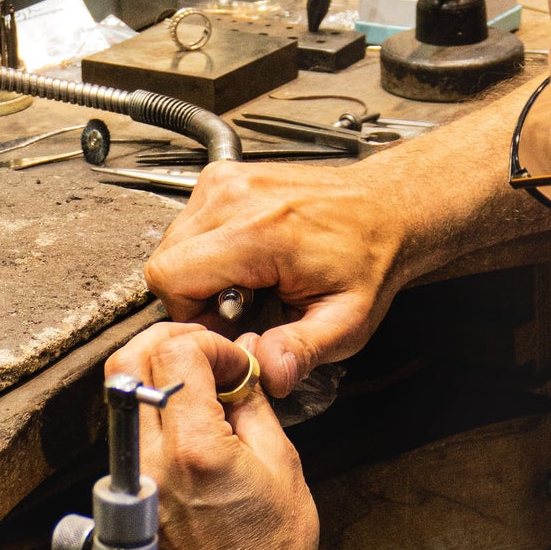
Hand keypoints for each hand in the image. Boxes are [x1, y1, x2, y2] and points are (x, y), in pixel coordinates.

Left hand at [104, 322, 320, 549]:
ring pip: (123, 402)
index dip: (207, 344)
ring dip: (158, 386)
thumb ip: (253, 407)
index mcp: (195, 450)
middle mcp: (151, 464)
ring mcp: (131, 485)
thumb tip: (238, 371)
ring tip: (201, 405)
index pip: (175, 352)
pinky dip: (153, 425)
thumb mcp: (283, 468)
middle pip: (128, 366)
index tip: (230, 363)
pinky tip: (187, 440)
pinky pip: (128, 442)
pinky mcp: (126, 504)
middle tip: (202, 363)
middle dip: (167, 348)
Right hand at [144, 160, 407, 400]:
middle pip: (165, 262)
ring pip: (173, 243)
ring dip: (200, 272)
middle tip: (242, 307)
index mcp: (259, 232)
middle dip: (194, 296)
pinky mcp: (224, 177)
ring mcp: (226, 181)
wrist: (385, 209)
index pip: (170, 278)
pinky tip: (246, 259)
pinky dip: (208, 248)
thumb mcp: (347, 321)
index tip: (229, 324)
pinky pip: (188, 224)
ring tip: (249, 281)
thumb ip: (302, 351)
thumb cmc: (368, 258)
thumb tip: (265, 372)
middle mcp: (234, 197)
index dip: (191, 314)